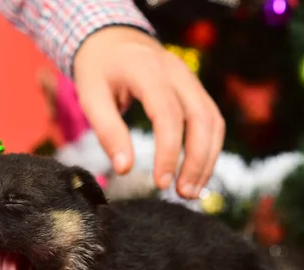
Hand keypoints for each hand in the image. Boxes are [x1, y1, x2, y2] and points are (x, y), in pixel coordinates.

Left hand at [73, 27, 224, 198]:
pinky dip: (209, 149)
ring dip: (207, 159)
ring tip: (190, 191)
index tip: (160, 183)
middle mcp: (177, 71)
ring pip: (213, 121)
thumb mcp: (91, 97)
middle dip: (196, 160)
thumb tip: (125, 169)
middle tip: (182, 194)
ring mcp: (191, 79)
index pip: (167, 113)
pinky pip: (212, 121)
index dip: (168, 151)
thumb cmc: (99, 71)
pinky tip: (196, 173)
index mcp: (147, 69)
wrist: (113, 40)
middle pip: (201, 117)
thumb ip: (107, 131)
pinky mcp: (196, 90)